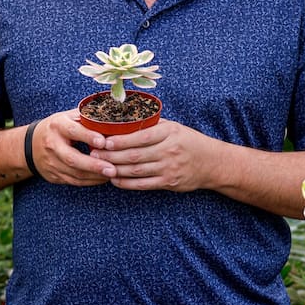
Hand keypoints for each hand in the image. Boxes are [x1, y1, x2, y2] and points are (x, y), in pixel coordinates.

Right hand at [28, 111, 115, 186]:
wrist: (30, 145)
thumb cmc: (57, 128)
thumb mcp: (68, 117)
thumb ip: (86, 117)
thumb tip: (110, 118)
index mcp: (57, 126)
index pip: (73, 131)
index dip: (88, 136)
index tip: (103, 142)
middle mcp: (52, 145)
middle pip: (72, 158)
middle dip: (93, 165)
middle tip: (112, 169)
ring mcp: (52, 162)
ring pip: (74, 173)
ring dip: (95, 176)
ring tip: (112, 174)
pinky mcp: (54, 175)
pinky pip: (74, 181)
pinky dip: (90, 181)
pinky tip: (102, 178)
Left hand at [88, 119, 211, 192]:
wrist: (211, 163)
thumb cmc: (188, 141)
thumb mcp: (174, 127)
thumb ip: (152, 125)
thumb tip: (123, 120)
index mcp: (169, 133)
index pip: (141, 136)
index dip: (120, 140)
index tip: (104, 140)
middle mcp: (169, 150)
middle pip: (135, 155)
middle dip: (111, 155)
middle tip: (93, 153)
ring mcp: (169, 168)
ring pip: (136, 170)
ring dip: (115, 169)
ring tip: (99, 165)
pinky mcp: (169, 183)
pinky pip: (143, 185)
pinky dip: (126, 183)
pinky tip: (114, 179)